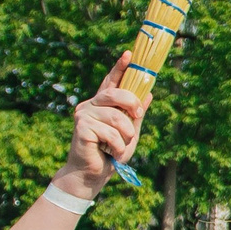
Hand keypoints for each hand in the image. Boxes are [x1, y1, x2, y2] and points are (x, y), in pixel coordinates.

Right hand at [56, 57, 150, 199]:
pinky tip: (113, 154)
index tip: (130, 54)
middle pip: (115, 94)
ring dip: (126, 136)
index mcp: (101, 104)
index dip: (120, 67)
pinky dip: (118, 146)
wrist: (91, 175)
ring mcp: (83, 114)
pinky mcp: (81, 127)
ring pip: (116, 117)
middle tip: (138, 115)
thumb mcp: (129, 133)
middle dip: (132, 104)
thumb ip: (136, 114)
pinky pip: (110, 132)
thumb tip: (149, 93)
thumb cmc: (109, 154)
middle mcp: (90, 105)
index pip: (111, 81)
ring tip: (122, 149)